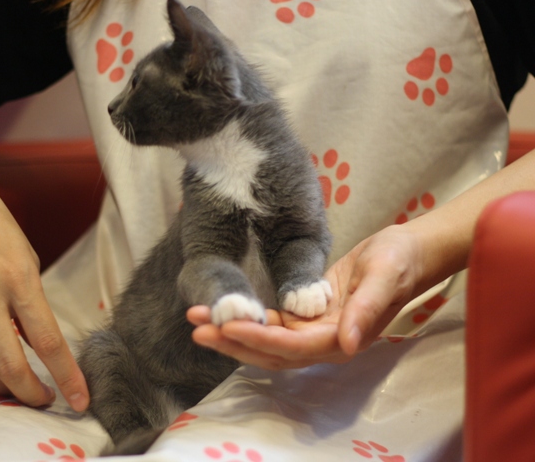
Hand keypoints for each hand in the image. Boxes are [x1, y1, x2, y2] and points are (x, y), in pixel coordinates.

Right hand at [0, 143, 88, 410]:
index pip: (48, 342)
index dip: (67, 376)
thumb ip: (30, 296)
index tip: (81, 399)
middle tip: (49, 400)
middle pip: (10, 368)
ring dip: (5, 388)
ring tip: (23, 389)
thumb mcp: (25, 253)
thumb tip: (35, 332)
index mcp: (18, 279)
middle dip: (33, 394)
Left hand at [187, 224, 425, 369]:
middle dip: (233, 342)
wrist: (406, 253)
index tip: (227, 327)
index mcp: (342, 338)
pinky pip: (272, 324)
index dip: (258, 339)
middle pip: (271, 352)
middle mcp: (324, 342)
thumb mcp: (385, 277)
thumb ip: (368, 311)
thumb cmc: (399, 262)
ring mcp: (314, 330)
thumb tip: (348, 344)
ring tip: (198, 318)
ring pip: (267, 341)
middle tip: (197, 327)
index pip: (292, 347)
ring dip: (233, 332)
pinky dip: (248, 319)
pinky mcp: (307, 316)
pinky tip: (225, 311)